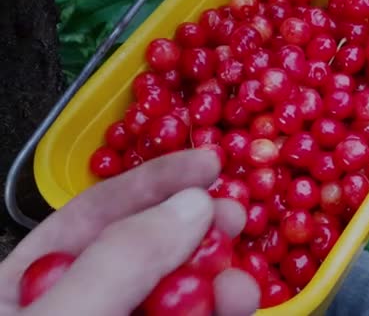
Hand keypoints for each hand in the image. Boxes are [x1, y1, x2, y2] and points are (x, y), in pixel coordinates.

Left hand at [0, 150, 259, 314]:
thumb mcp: (58, 315)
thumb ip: (119, 261)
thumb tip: (193, 206)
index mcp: (29, 279)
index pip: (98, 212)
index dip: (155, 181)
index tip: (206, 163)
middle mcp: (80, 297)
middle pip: (148, 247)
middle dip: (196, 227)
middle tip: (234, 212)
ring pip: (178, 290)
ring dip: (217, 277)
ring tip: (243, 279)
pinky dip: (220, 311)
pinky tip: (238, 300)